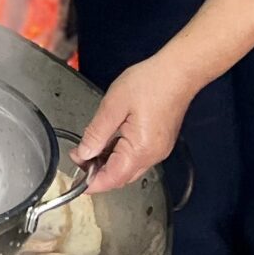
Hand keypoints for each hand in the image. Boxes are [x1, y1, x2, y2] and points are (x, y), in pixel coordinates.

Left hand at [73, 57, 198, 193]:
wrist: (178, 72)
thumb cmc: (149, 83)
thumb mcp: (113, 106)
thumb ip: (96, 133)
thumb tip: (84, 154)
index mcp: (140, 150)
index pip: (112, 179)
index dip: (92, 182)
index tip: (75, 178)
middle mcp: (152, 156)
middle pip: (120, 177)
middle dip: (97, 172)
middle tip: (77, 156)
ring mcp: (158, 150)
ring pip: (128, 168)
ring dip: (108, 163)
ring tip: (89, 147)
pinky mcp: (160, 142)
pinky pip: (136, 157)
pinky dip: (119, 155)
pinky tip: (108, 141)